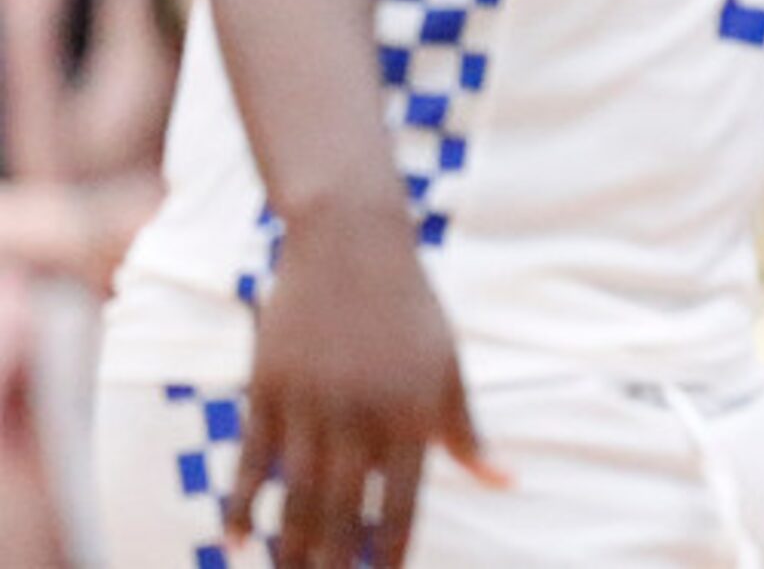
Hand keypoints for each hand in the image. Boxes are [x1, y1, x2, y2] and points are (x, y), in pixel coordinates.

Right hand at [231, 202, 504, 565]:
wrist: (352, 245)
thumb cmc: (411, 313)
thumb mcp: (449, 368)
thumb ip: (467, 434)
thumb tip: (506, 482)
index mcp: (412, 414)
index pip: (400, 504)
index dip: (390, 552)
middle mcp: (361, 415)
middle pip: (341, 510)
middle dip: (332, 562)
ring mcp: (310, 403)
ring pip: (294, 495)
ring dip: (289, 547)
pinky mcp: (267, 389)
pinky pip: (250, 462)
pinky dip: (242, 506)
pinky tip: (237, 543)